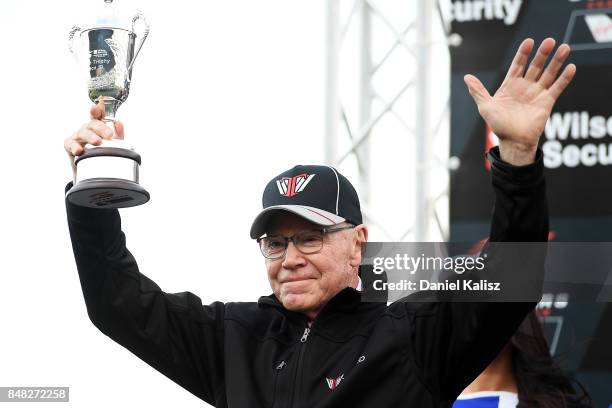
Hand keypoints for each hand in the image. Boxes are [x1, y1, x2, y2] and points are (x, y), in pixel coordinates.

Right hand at [64, 99, 124, 157]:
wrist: (92, 169)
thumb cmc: (103, 152)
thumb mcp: (114, 144)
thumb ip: (118, 133)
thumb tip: (119, 122)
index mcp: (98, 126)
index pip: (99, 115)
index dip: (100, 108)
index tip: (102, 102)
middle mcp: (87, 128)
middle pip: (93, 124)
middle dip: (101, 128)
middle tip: (110, 135)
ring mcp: (78, 136)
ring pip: (83, 133)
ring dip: (90, 136)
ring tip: (97, 142)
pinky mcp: (69, 145)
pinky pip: (71, 144)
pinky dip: (75, 147)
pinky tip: (79, 150)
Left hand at [464, 38, 575, 165]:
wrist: (513, 141)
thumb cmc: (498, 125)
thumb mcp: (486, 106)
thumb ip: (478, 91)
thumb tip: (466, 77)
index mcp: (510, 85)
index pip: (518, 65)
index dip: (523, 53)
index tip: (529, 41)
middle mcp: (525, 87)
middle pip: (535, 66)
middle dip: (542, 54)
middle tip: (550, 41)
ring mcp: (537, 93)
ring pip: (549, 73)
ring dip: (557, 61)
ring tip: (564, 48)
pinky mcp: (547, 102)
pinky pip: (557, 87)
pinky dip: (564, 78)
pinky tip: (570, 67)